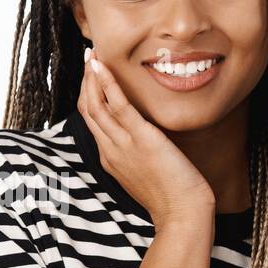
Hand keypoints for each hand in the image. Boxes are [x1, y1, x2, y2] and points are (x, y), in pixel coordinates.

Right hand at [76, 47, 214, 227]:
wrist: (182, 212)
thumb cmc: (172, 197)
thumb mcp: (147, 174)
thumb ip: (139, 155)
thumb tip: (145, 140)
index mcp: (110, 158)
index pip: (92, 122)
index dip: (89, 96)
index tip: (91, 76)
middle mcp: (110, 150)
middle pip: (88, 110)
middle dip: (85, 81)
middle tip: (87, 58)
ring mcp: (122, 144)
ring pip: (95, 105)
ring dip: (91, 77)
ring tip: (91, 55)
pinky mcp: (140, 137)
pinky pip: (117, 105)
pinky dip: (106, 83)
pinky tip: (101, 66)